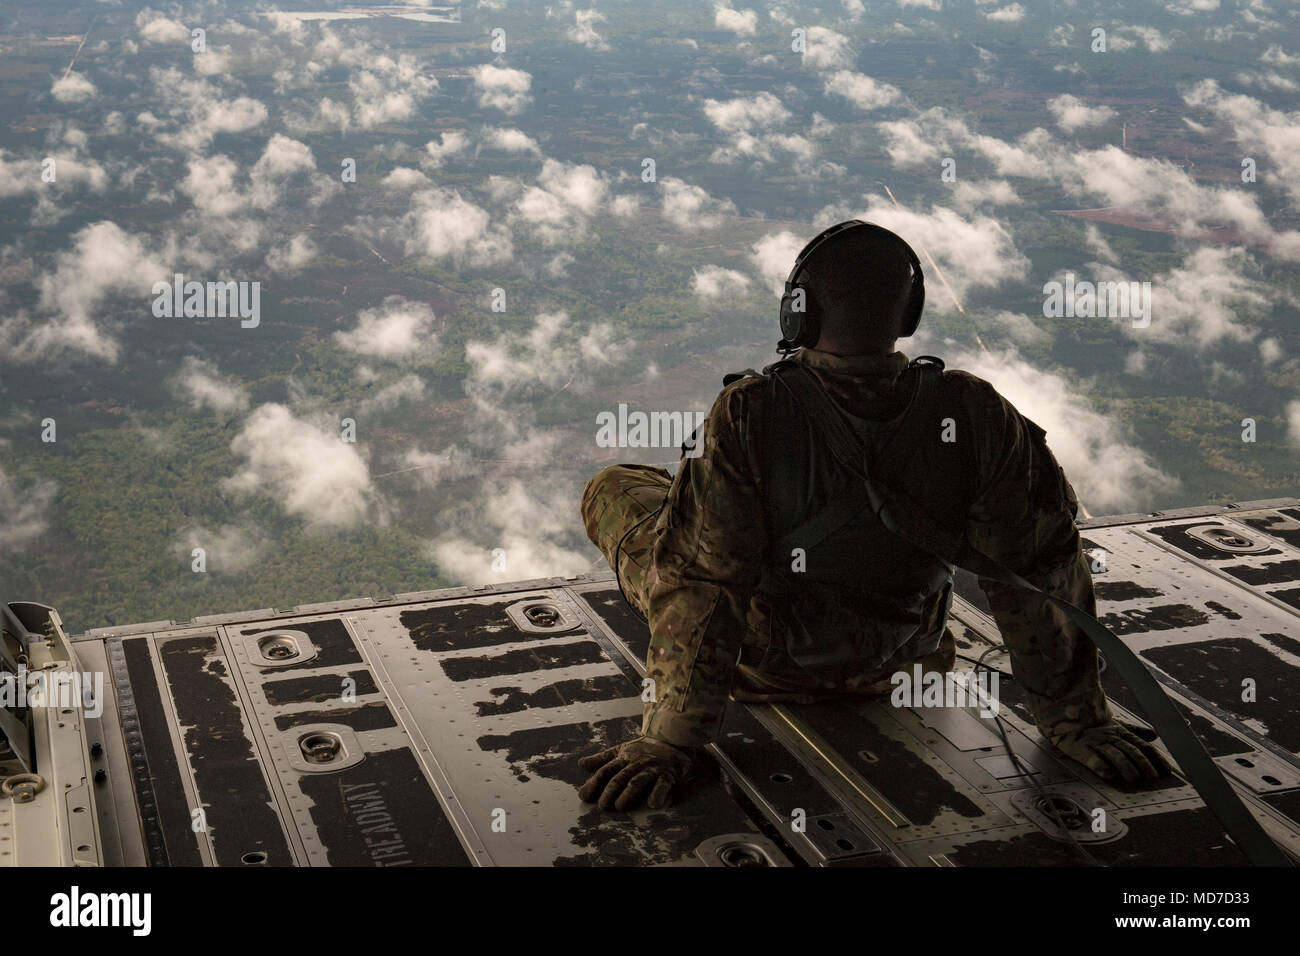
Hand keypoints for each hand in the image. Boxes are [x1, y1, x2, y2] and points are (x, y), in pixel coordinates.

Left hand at [577, 736, 696, 810]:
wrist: (674, 740)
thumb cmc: (645, 749)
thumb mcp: (622, 750)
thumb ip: (602, 758)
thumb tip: (581, 764)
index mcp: (624, 757)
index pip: (606, 770)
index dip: (593, 783)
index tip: (583, 796)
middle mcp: (637, 762)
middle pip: (619, 778)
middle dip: (609, 792)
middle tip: (602, 806)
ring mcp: (652, 768)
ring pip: (637, 781)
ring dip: (628, 795)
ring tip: (619, 807)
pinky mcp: (668, 774)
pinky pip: (663, 784)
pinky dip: (658, 793)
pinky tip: (652, 804)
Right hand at [1049, 719, 1172, 784]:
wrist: (1065, 715)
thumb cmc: (1093, 724)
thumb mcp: (1116, 724)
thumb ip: (1135, 731)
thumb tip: (1154, 735)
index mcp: (1122, 732)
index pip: (1143, 746)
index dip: (1156, 758)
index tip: (1166, 771)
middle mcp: (1112, 737)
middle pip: (1131, 751)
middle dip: (1143, 764)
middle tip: (1152, 777)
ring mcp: (1097, 743)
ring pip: (1115, 755)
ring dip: (1126, 767)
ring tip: (1134, 780)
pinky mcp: (1082, 750)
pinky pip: (1093, 759)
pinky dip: (1101, 767)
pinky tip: (1109, 776)